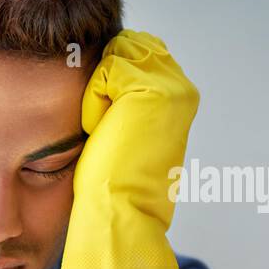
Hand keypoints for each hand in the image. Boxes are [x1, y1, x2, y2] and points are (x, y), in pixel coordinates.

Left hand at [52, 30, 202, 268]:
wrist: (118, 215)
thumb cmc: (110, 189)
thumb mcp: (118, 139)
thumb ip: (118, 108)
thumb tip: (96, 86)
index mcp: (177, 102)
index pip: (131, 61)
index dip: (102, 79)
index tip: (88, 113)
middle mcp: (179, 90)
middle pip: (122, 54)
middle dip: (96, 76)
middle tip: (88, 118)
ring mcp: (169, 87)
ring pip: (112, 59)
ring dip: (93, 87)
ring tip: (93, 125)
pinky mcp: (149, 90)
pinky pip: (105, 71)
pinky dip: (91, 96)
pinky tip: (93, 125)